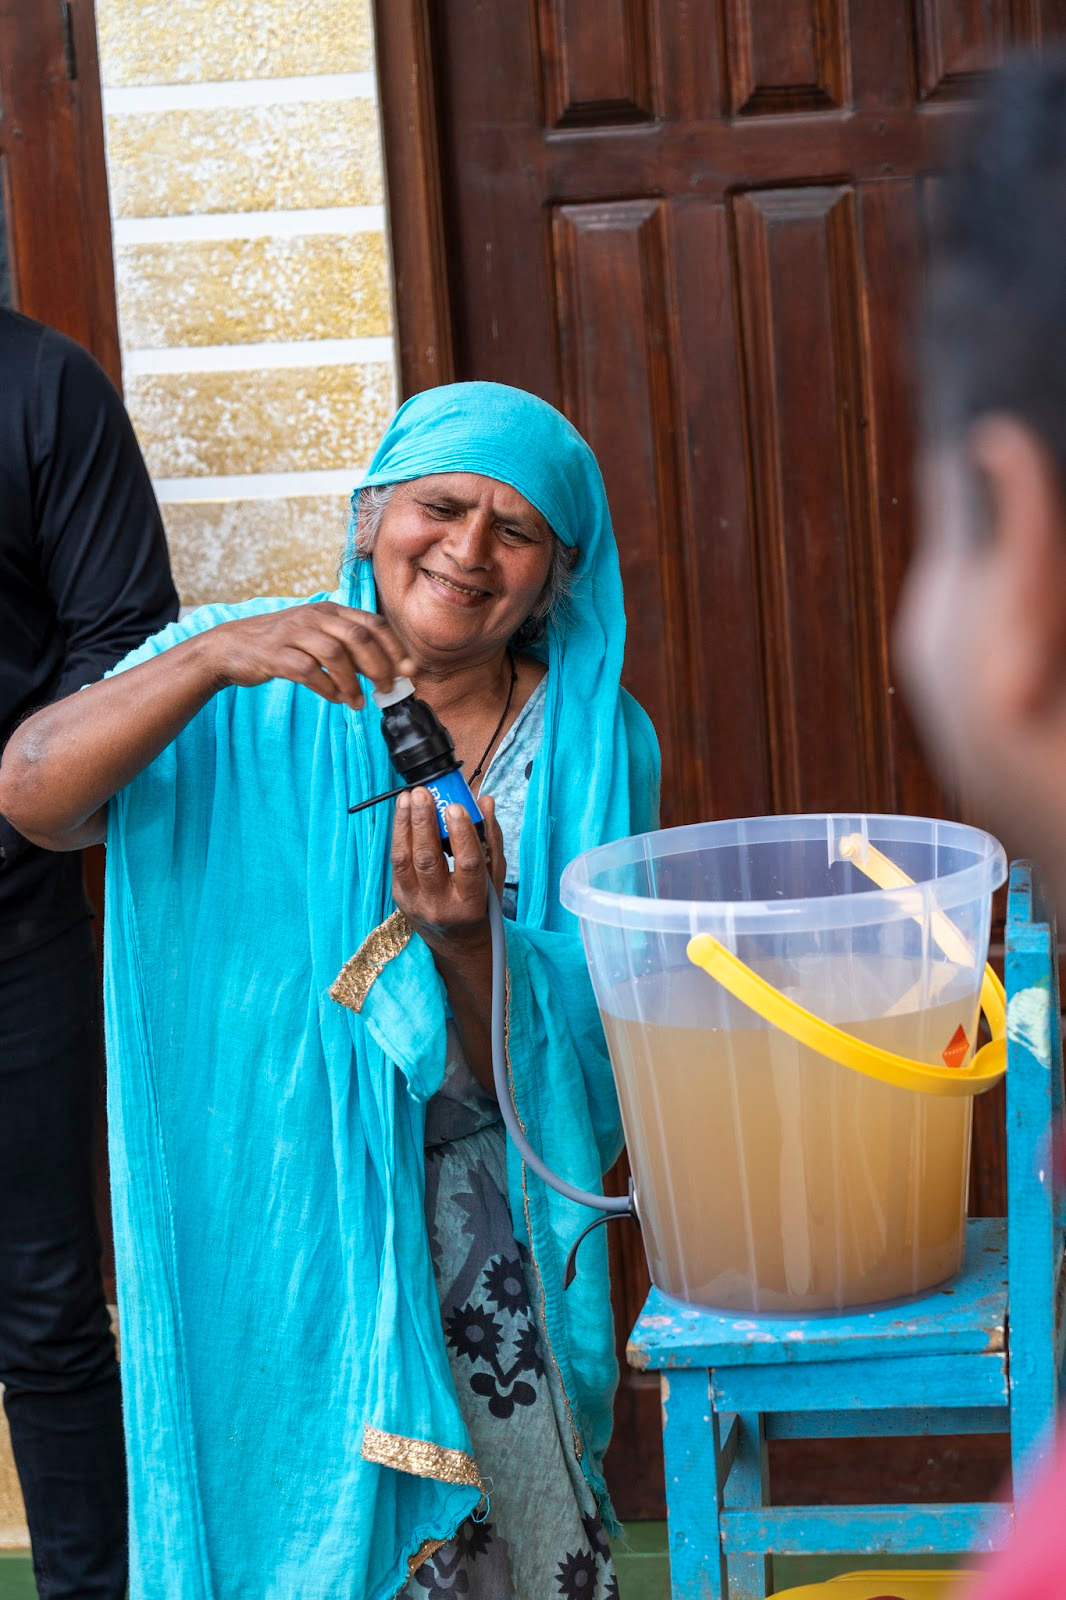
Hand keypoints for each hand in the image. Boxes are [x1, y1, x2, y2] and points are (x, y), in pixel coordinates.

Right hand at [206, 601, 414, 706]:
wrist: (232, 646)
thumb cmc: (282, 644)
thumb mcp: (317, 635)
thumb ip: (348, 647)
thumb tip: (386, 670)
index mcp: (329, 610)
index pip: (372, 622)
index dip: (394, 646)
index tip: (408, 670)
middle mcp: (314, 617)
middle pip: (358, 636)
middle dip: (379, 665)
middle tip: (387, 688)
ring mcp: (293, 633)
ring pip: (335, 653)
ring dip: (352, 681)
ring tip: (358, 701)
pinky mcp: (276, 654)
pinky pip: (309, 671)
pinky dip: (326, 688)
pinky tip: (334, 698)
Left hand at [390, 787, 505, 961]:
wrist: (456, 943)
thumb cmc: (480, 906)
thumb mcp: (494, 878)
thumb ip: (490, 839)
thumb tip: (484, 802)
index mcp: (470, 904)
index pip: (468, 865)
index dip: (462, 834)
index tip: (457, 806)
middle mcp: (440, 906)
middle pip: (428, 859)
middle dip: (424, 822)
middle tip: (424, 792)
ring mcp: (415, 902)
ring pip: (405, 858)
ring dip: (405, 824)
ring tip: (409, 797)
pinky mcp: (399, 896)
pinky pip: (397, 861)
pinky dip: (399, 834)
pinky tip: (403, 814)